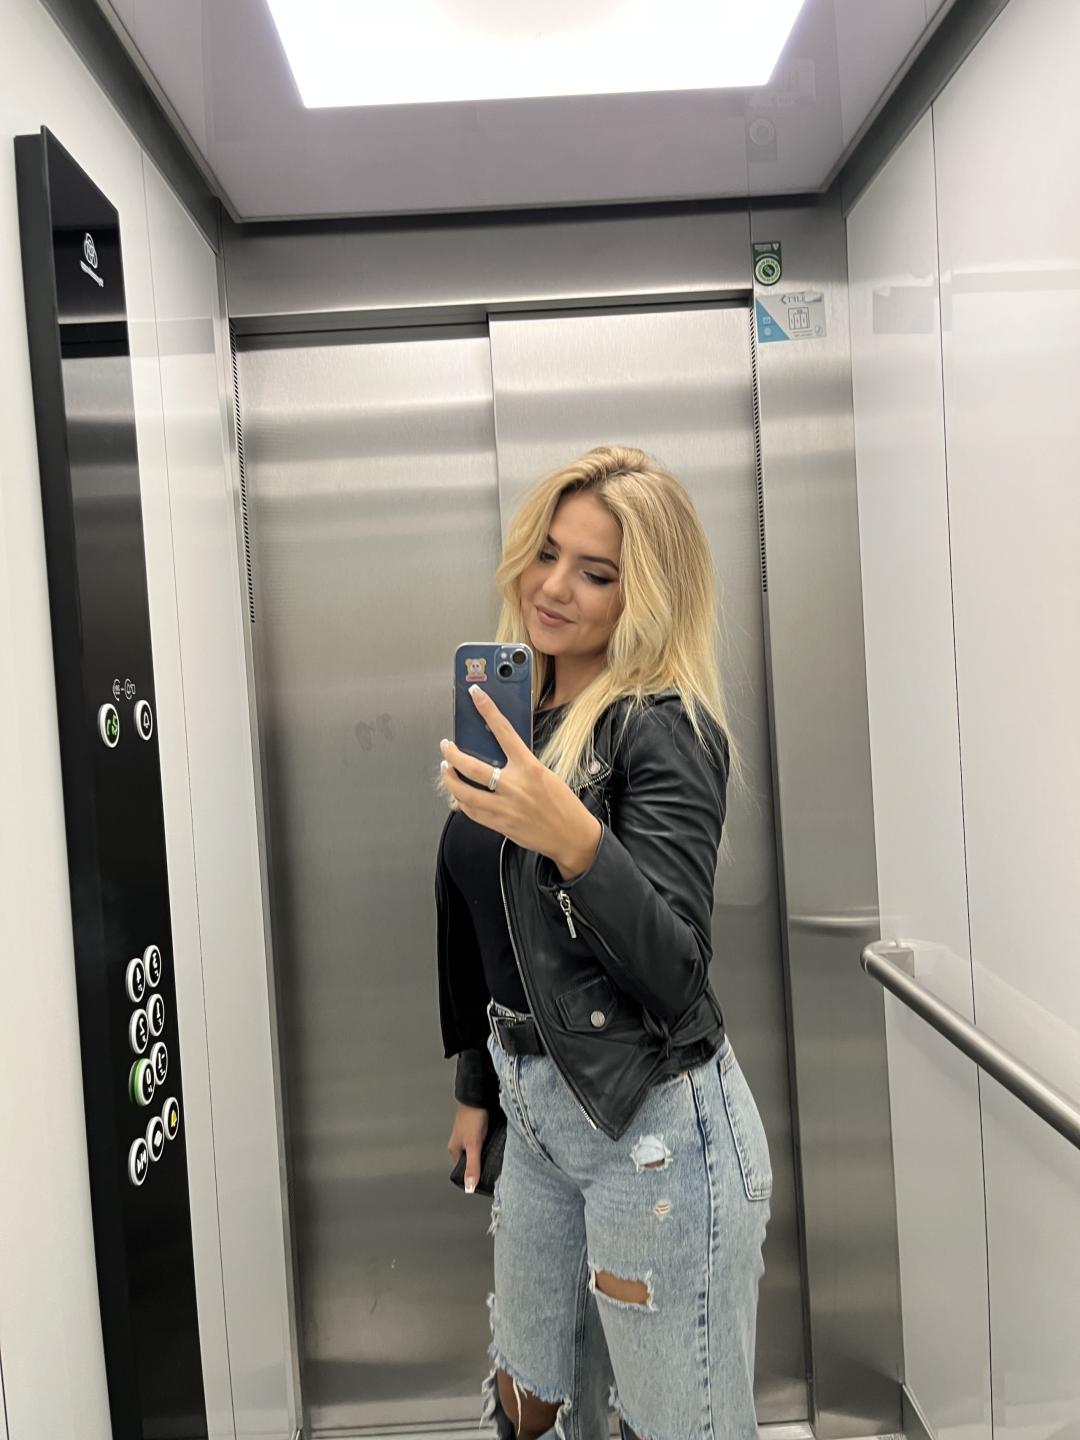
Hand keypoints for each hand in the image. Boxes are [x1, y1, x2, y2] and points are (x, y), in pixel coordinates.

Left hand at [439, 686, 601, 879]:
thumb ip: (521, 765)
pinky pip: (473, 812)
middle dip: (452, 754)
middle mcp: (515, 786)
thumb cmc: (562, 804)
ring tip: (446, 769)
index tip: (476, 694)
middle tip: (446, 746)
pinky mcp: (501, 825)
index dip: (487, 710)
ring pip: (465, 793)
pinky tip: (458, 795)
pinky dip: (462, 802)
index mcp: (530, 768)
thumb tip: (496, 755)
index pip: (504, 731)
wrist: (572, 836)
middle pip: (472, 767)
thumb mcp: (546, 775)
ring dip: (450, 779)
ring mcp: (505, 807)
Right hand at [448, 1102, 488, 1193]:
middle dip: (482, 1164)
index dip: (474, 1175)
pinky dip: (489, 1144)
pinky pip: (484, 1141)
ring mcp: (469, 1135)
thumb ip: (472, 1166)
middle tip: (494, 1167)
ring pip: (478, 1151)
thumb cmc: (472, 1117)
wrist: (478, 1095)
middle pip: (471, 1160)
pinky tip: (497, 1144)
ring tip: (497, 1155)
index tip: (485, 1179)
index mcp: (455, 1149)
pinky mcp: (478, 1128)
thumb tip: (469, 1187)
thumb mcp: (473, 1145)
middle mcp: (460, 1143)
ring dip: (487, 1153)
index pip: (463, 1169)